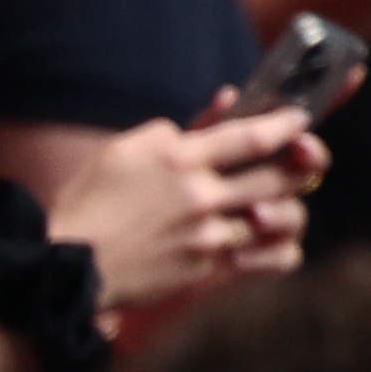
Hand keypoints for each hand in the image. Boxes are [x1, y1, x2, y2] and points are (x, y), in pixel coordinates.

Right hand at [46, 103, 319, 314]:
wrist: (65, 270)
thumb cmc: (90, 203)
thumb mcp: (124, 152)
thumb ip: (178, 129)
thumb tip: (229, 101)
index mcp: (177, 158)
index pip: (252, 136)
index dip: (286, 124)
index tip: (300, 117)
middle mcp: (199, 196)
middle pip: (280, 176)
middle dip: (303, 163)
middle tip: (305, 156)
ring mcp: (207, 236)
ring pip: (278, 217)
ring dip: (283, 205)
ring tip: (275, 197)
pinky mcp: (207, 269)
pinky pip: (263, 256)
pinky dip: (270, 244)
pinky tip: (261, 234)